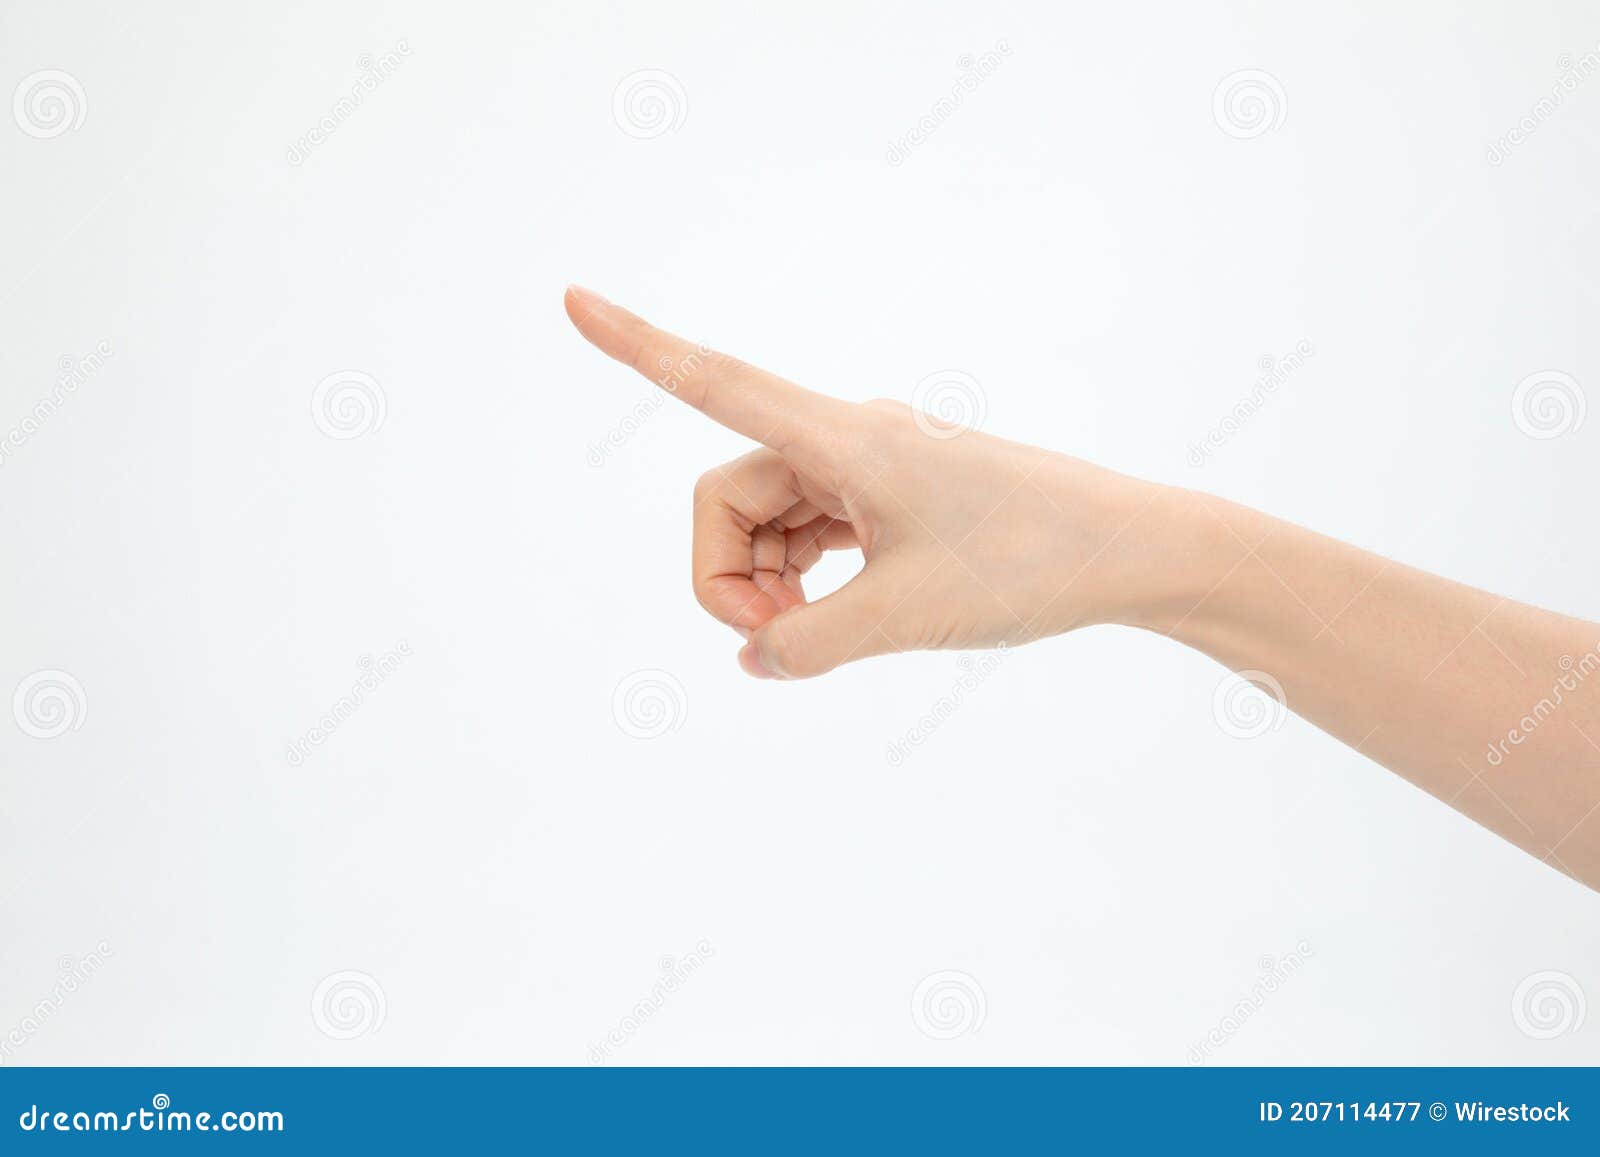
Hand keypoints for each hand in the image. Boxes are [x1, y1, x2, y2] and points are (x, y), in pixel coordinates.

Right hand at [565, 286, 1173, 677]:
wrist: (1126, 552)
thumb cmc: (1027, 563)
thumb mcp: (903, 616)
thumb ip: (807, 644)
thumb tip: (756, 655)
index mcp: (840, 437)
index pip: (714, 381)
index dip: (636, 345)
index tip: (572, 298)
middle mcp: (844, 440)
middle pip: (727, 496)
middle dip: (728, 577)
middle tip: (783, 640)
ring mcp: (866, 470)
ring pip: (767, 522)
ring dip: (769, 587)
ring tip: (822, 638)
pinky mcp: (889, 502)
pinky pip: (810, 535)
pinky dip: (802, 583)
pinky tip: (827, 623)